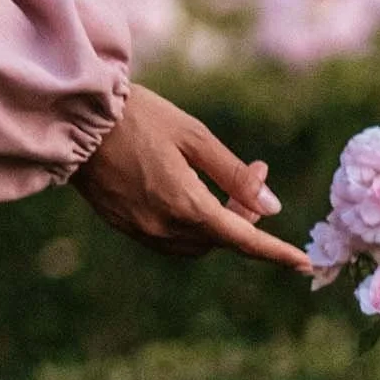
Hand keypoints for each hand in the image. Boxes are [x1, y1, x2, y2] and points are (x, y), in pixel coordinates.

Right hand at [73, 85, 314, 273]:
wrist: (76, 120)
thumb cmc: (139, 118)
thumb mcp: (194, 136)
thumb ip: (234, 174)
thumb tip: (271, 207)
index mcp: (186, 205)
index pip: (243, 239)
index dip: (276, 252)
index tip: (304, 262)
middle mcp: (164, 227)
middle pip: (220, 239)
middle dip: (244, 217)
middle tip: (255, 173)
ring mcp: (141, 230)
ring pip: (195, 243)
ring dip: (217, 224)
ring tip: (221, 184)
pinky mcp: (123, 224)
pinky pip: (169, 239)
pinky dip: (190, 225)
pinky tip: (189, 192)